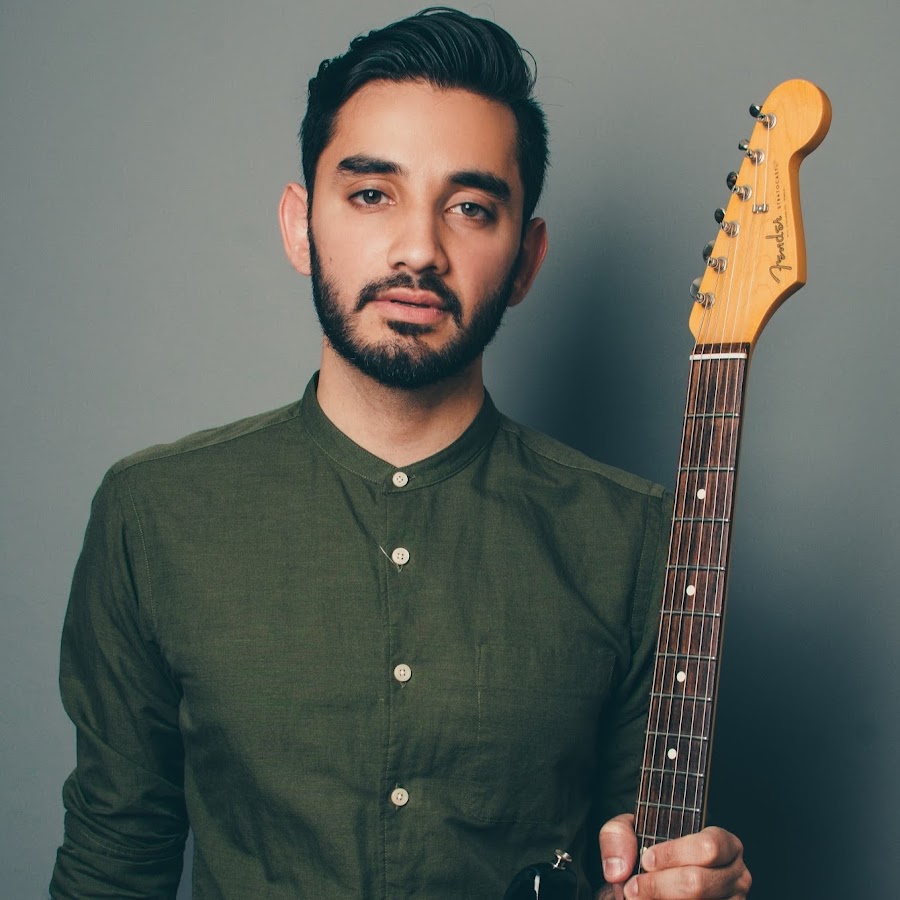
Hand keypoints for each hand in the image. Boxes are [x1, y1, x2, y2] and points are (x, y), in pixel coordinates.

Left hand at [598, 813, 750, 898]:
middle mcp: (737, 876)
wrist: (654, 883)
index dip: (673, 854)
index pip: (708, 847)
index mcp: (724, 843)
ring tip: (638, 898)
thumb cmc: (647, 855)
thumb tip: (619, 869)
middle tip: (633, 887)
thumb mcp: (628, 832)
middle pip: (698, 883)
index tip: (646, 859)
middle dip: (658, 886)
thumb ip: (616, 837)